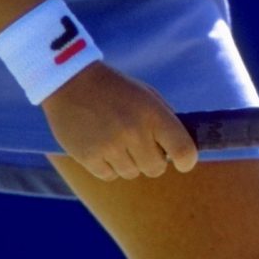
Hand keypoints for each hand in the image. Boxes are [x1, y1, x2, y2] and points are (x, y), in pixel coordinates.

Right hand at [41, 62, 199, 181]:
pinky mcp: (88, 157)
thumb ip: (165, 119)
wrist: (71, 82)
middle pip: (156, 168)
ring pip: (132, 173)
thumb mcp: (147, 95)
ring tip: (117, 141)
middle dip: (152, 160)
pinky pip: (109, 176)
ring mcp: (110, 146)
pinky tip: (102, 147)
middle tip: (141, 145)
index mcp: (154, 114)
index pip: (183, 150)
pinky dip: (108, 166)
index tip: (182, 162)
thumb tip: (180, 148)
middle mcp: (134, 132)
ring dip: (128, 163)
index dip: (186, 161)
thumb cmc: (115, 88)